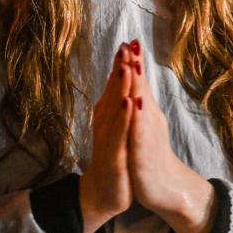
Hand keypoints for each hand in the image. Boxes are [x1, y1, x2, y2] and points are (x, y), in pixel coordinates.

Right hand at [79, 41, 136, 232]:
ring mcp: (109, 138)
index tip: (128, 40)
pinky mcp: (114, 154)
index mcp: (108, 113)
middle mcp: (106, 122)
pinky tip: (129, 103)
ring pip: (116, 108)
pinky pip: (120, 133)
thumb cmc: (113, 154)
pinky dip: (124, 117)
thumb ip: (117, 101)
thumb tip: (121, 76)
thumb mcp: (116, 125)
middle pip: (114, 90)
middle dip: (120, 67)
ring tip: (126, 66)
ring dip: (120, 86)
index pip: (116, 84)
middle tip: (125, 44)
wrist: (104, 191)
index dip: (121, 63)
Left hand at [127, 41, 216, 232]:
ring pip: (142, 107)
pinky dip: (137, 118)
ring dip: (138, 85)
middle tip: (132, 43)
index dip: (135, 62)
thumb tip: (136, 81)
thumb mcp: (144, 126)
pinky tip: (135, 105)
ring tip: (135, 66)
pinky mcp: (145, 153)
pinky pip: (140, 133)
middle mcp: (149, 120)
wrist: (166, 188)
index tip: (130, 39)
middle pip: (142, 89)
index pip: (140, 84)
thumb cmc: (152, 154)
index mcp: (146, 113)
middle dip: (137, 66)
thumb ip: (141, 103)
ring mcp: (148, 135)